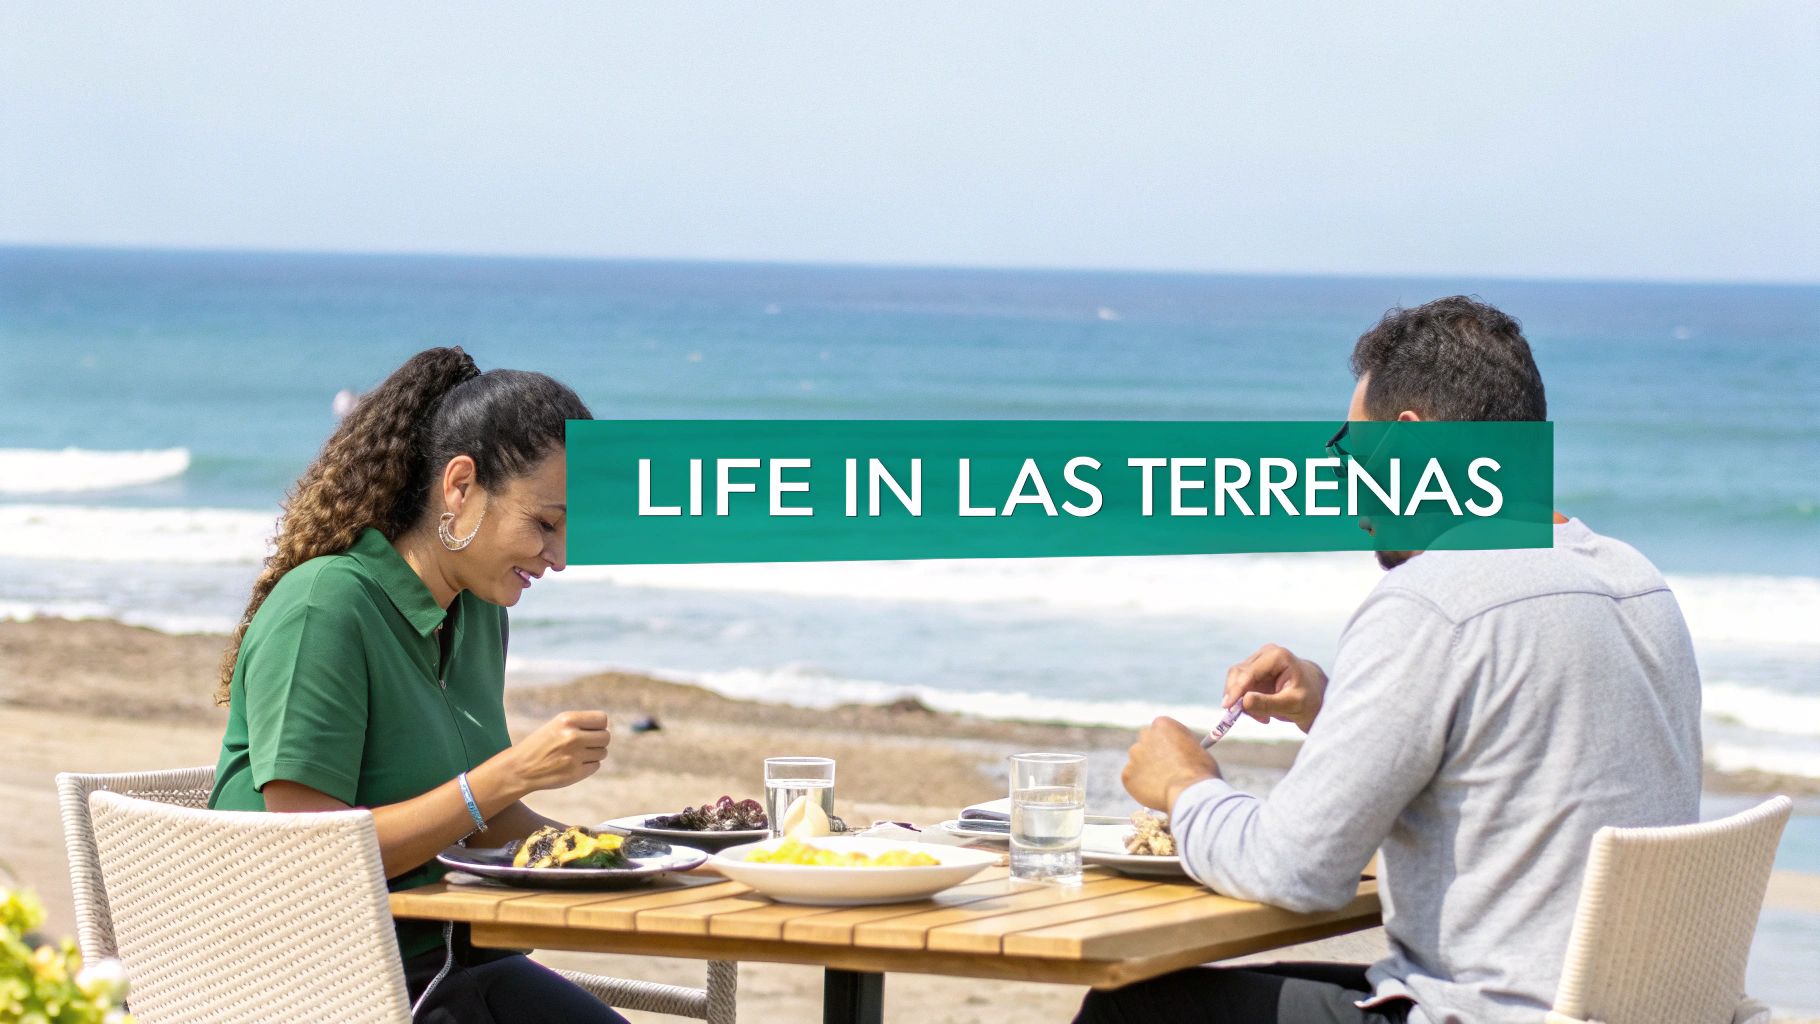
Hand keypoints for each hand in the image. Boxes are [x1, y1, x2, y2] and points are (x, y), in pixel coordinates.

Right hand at [492, 710, 611, 795]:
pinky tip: (573, 764)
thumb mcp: (557, 725)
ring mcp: (575, 756)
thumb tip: (607, 728)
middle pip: (606, 737)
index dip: (599, 726)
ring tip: (576, 754)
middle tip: (585, 744)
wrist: (520, 768)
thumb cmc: (541, 744)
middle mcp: (572, 736)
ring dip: (594, 754)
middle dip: (598, 741)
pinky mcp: (575, 773)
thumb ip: (581, 724)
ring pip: (603, 752)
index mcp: (567, 720)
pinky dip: (588, 765)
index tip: (590, 731)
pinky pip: (595, 765)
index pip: (602, 719)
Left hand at [1121, 716, 1217, 812]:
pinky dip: (1140, 786)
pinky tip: (1156, 793)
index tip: (1170, 753)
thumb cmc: (1200, 772)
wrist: (1190, 793)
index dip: (1165, 743)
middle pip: (1145, 742)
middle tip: (1162, 768)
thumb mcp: (1196, 750)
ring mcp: (1134, 755)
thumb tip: (1180, 753)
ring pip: (1137, 762)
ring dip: (1145, 770)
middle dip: (1151, 753)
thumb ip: (1182, 747)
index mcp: (1163, 725)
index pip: (1159, 730)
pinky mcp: (1127, 774)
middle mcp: (1145, 736)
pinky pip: (1132, 779)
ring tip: (1163, 785)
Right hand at [1223, 644, 1327, 732]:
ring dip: (1242, 702)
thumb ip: (1268, 703)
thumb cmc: (1310, 698)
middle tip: (1246, 717)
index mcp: (1277, 656)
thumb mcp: (1292, 705)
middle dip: (1238, 697)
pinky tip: (1262, 714)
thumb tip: (1244, 702)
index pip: (1248, 672)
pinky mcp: (1254, 673)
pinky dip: (1246, 703)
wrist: (1316, 697)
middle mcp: (1264, 654)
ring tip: (1263, 718)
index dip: (1235, 690)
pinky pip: (1240, 688)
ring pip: (1235, 682)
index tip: (1227, 708)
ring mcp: (1258, 662)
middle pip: (1237, 674)